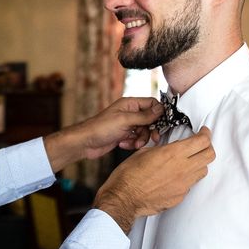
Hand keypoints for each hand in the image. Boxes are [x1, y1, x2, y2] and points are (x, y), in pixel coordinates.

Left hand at [43, 97, 163, 171]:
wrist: (86, 143)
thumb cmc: (101, 128)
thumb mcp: (125, 120)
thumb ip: (144, 116)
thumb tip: (160, 109)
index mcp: (130, 104)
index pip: (151, 104)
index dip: (159, 113)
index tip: (162, 123)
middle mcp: (129, 113)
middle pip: (150, 120)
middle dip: (150, 130)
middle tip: (153, 138)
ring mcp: (126, 124)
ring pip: (144, 131)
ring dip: (141, 139)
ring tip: (133, 143)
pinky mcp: (123, 135)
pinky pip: (136, 139)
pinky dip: (132, 143)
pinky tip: (122, 144)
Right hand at [93, 127, 214, 233]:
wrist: (124, 198)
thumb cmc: (129, 175)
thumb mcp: (145, 152)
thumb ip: (163, 149)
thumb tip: (170, 148)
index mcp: (173, 154)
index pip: (201, 141)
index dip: (205, 134)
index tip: (204, 132)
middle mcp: (182, 169)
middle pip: (209, 155)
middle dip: (207, 147)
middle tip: (201, 144)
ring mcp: (183, 185)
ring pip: (203, 171)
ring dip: (199, 163)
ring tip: (190, 160)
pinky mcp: (180, 196)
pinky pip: (191, 185)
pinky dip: (187, 178)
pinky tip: (177, 176)